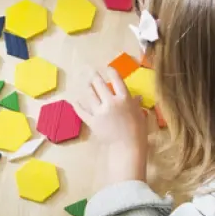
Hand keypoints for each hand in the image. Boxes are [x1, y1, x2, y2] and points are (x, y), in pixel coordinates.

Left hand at [74, 68, 147, 182]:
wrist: (128, 147)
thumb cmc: (138, 131)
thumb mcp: (140, 114)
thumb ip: (136, 104)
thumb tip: (136, 97)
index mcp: (124, 99)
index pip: (116, 80)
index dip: (111, 71)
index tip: (108, 68)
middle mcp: (111, 102)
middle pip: (99, 84)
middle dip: (94, 76)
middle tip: (91, 71)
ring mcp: (100, 111)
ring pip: (90, 94)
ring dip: (87, 87)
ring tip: (86, 83)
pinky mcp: (92, 121)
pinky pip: (82, 111)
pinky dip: (77, 105)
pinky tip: (74, 100)